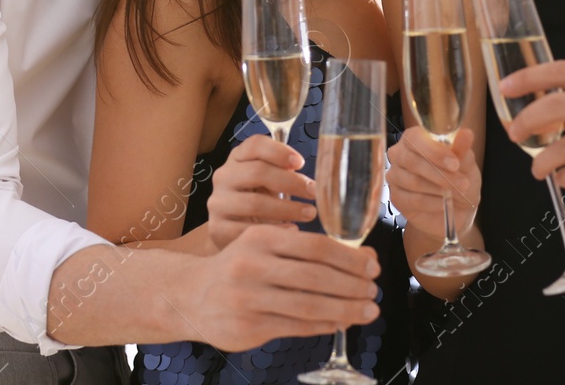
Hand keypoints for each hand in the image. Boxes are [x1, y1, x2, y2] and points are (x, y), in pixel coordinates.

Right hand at [187, 224, 379, 350]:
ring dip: (345, 310)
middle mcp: (252, 266)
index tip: (373, 265)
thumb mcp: (266, 245)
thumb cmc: (240, 266)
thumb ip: (308, 250)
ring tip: (367, 311)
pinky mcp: (247, 327)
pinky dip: (323, 325)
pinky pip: (295, 327)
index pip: (316, 246)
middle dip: (352, 285)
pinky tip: (340, 323)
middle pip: (315, 277)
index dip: (350, 257)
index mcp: (261, 237)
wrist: (190, 294)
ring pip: (308, 306)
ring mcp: (248, 299)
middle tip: (374, 291)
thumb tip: (364, 257)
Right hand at [205, 134, 315, 249]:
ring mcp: (218, 203)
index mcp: (237, 158)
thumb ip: (284, 171)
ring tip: (309, 213)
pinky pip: (249, 230)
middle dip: (291, 182)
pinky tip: (291, 230)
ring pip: (255, 203)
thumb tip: (321, 177)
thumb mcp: (268, 179)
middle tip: (313, 192)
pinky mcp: (218, 229)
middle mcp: (224, 177)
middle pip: (258, 172)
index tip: (301, 163)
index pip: (255, 145)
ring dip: (288, 208)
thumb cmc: (258, 198)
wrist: (232, 229)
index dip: (279, 151)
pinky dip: (274, 231)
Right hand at [385, 127, 480, 238]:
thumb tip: (466, 134)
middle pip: (413, 162)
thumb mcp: (465, 162)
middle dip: (441, 174)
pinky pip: (413, 200)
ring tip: (457, 193)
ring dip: (439, 189)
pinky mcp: (396, 197)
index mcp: (414, 137)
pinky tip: (444, 203)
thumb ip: (462, 149)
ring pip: (414, 182)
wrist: (458, 206)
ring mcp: (395, 175)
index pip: (416, 139)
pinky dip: (432, 202)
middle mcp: (399, 153)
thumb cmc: (459, 176)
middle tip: (463, 183)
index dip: (435, 152)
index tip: (455, 164)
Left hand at [500, 60, 564, 207]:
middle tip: (514, 135)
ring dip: (542, 161)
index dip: (529, 77)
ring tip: (540, 168)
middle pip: (555, 104)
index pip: (562, 70)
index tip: (506, 88)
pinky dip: (563, 178)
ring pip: (561, 147)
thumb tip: (536, 109)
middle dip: (525, 121)